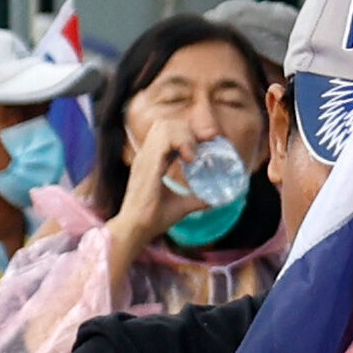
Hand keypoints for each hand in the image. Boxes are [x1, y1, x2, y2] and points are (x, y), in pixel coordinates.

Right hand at [108, 115, 195, 259]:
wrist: (136, 229)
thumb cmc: (153, 218)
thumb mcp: (181, 205)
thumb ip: (196, 199)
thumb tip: (216, 200)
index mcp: (151, 160)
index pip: (166, 132)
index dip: (186, 133)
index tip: (203, 144)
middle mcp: (147, 154)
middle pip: (165, 123)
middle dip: (187, 130)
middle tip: (201, 148)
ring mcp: (146, 157)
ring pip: (165, 126)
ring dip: (185, 135)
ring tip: (193, 155)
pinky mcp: (149, 164)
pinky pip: (164, 140)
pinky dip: (181, 142)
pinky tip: (190, 158)